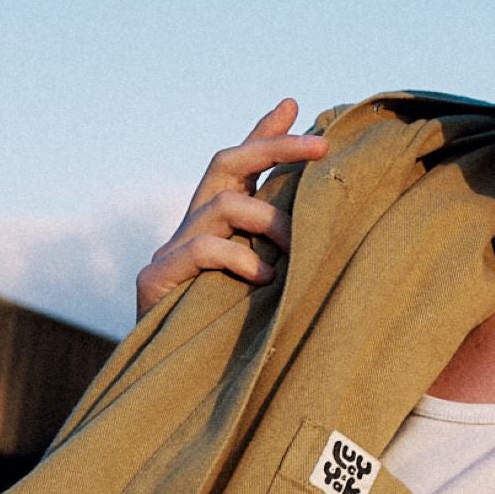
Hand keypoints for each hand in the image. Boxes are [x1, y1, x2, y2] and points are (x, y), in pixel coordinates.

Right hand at [135, 100, 328, 318]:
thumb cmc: (233, 338)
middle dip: (275, 147)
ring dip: (271, 221)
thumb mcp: (269, 288)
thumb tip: (338, 228)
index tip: (293, 103)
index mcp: (220, 225)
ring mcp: (172, 251)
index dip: (263, 133)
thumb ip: (289, 255)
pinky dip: (242, 259)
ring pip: (224, 204)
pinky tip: (267, 281)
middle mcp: (193, 227)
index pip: (240, 166)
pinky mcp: (156, 280)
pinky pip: (204, 249)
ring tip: (298, 250)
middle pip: (227, 162)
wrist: (175, 389)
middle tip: (323, 146)